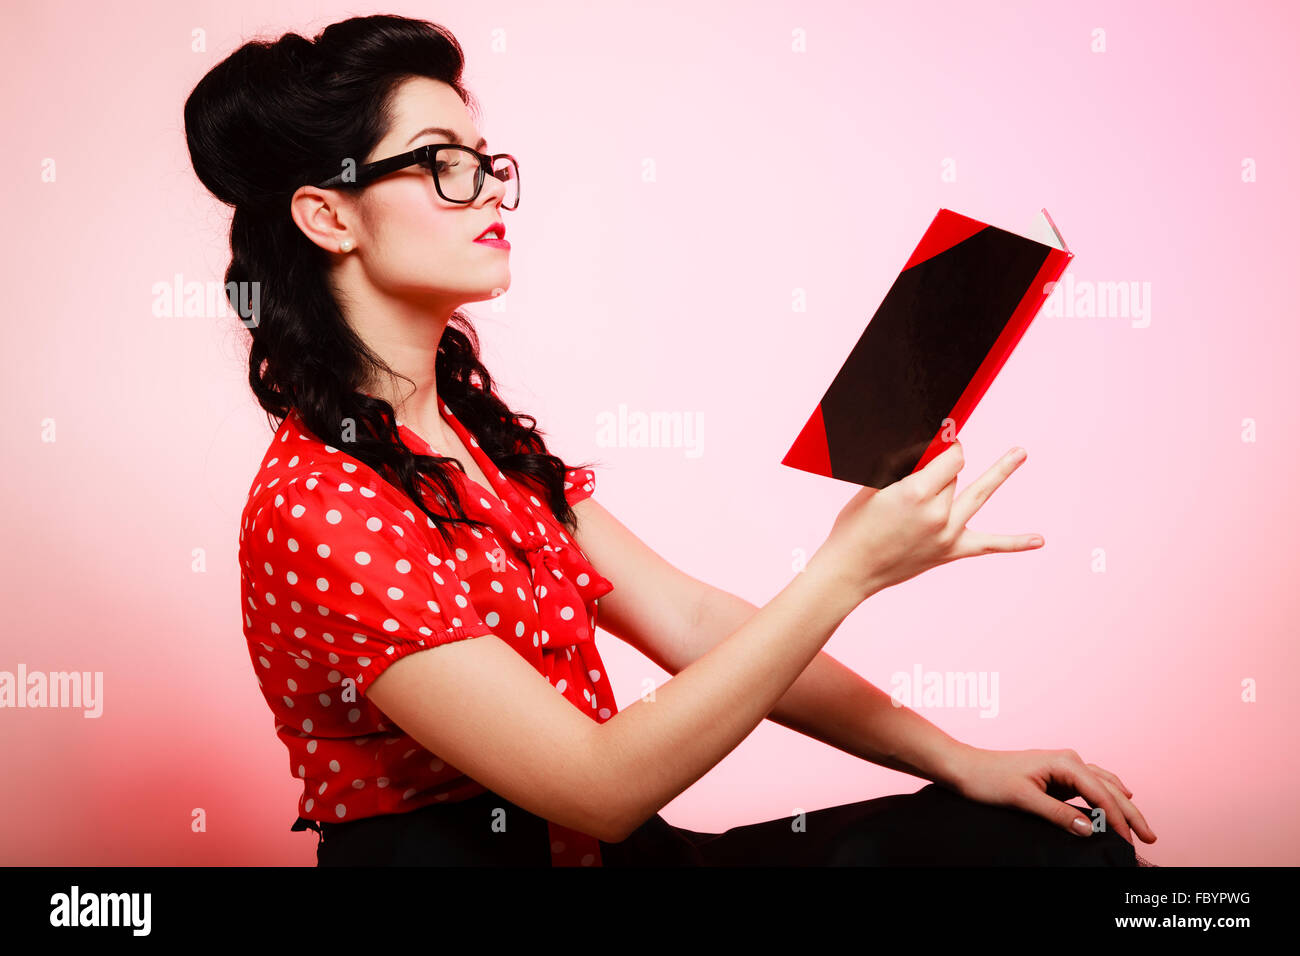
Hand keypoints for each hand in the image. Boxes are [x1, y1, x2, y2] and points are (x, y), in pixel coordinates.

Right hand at [809, 439, 1042, 599]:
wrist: (851, 570)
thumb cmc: (855, 527)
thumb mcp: (872, 487)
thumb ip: (902, 467)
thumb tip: (927, 449)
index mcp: (917, 493)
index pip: (949, 457)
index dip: (944, 445)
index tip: (940, 437)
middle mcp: (938, 514)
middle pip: (954, 475)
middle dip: (939, 469)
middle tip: (918, 476)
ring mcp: (948, 534)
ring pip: (975, 495)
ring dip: (1000, 472)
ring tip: (1020, 453)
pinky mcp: (950, 551)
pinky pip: (988, 545)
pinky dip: (1014, 543)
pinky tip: (1038, 540)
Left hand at [946, 745, 1156, 845]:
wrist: (966, 767)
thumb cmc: (989, 779)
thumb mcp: (1023, 799)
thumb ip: (1058, 814)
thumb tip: (1089, 829)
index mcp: (1065, 762)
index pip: (1102, 794)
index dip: (1119, 820)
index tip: (1130, 842)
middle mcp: (1070, 760)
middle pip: (1110, 788)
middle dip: (1131, 813)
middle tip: (1150, 838)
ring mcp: (1065, 767)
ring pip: (1104, 786)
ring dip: (1123, 806)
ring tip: (1140, 828)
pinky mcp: (1058, 776)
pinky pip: (1091, 787)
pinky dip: (1107, 799)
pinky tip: (1116, 806)